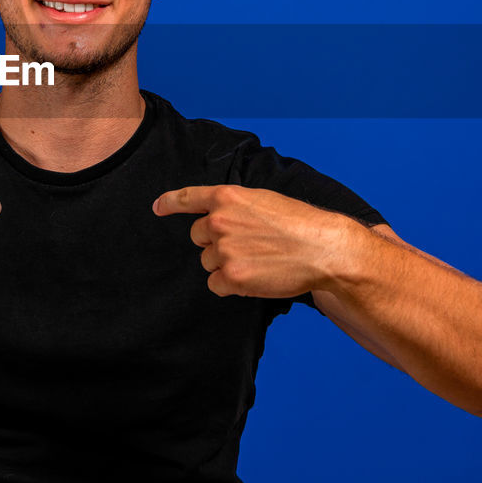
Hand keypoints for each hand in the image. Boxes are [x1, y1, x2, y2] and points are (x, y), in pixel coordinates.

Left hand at [153, 185, 358, 298]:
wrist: (323, 249)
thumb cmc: (300, 224)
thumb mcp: (263, 200)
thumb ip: (235, 206)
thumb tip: (215, 219)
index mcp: (227, 197)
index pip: (188, 198)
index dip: (170, 202)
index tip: (158, 207)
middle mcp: (219, 221)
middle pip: (198, 237)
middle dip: (215, 242)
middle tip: (246, 245)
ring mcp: (223, 249)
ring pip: (207, 262)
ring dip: (225, 264)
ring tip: (257, 260)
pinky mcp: (231, 276)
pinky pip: (215, 284)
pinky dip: (229, 285)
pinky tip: (253, 277)